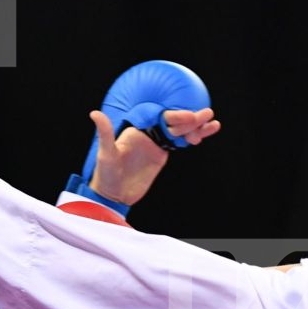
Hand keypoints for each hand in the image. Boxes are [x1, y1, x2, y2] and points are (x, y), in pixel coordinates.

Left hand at [87, 107, 220, 206]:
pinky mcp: (162, 154)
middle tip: (207, 113)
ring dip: (197, 126)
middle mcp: (147, 134)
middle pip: (173, 122)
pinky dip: (193, 138)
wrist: (113, 195)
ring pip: (180, 131)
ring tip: (213, 122)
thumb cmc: (106, 174)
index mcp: (137, 130)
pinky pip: (179, 143)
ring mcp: (156, 143)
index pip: (159, 119)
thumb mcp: (106, 154)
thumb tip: (95, 114)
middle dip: (191, 118)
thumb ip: (105, 133)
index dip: (176, 117)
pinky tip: (204, 134)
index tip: (190, 117)